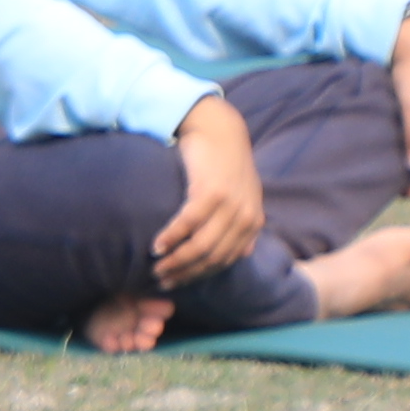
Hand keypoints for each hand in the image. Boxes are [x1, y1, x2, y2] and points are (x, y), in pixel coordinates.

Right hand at [156, 90, 267, 284]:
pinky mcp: (212, 192)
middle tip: (162, 280)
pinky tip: (157, 246)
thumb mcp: (243, 195)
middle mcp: (245, 217)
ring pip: (201, 246)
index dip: (201, 275)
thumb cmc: (224, 163)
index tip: (179, 282)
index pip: (226, 260)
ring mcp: (230, 205)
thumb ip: (244, 224)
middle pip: (213, 258)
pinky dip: (171, 238)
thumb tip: (243, 254)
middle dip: (186, 273)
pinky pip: (189, 223)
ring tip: (156, 267)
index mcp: (253, 221)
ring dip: (177, 261)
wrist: (219, 128)